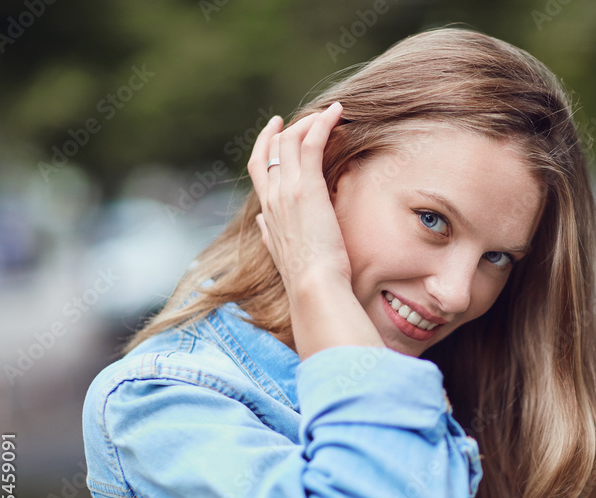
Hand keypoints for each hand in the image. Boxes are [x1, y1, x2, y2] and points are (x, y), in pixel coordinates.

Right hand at [247, 103, 383, 357]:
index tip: (276, 129)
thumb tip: (261, 223)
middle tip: (308, 116)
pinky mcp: (306, 187)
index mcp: (267, 212)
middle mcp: (272, 197)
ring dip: (309, 123)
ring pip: (290, 141)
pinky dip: (322, 123)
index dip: (265, 144)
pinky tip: (336, 112)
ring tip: (330, 114)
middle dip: (288, 128)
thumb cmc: (307, 279)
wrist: (313, 287)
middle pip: (272, 148)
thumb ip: (268, 234)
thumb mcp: (281, 254)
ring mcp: (286, 190)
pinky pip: (310, 143)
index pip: (259, 167)